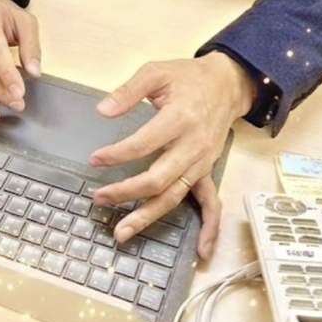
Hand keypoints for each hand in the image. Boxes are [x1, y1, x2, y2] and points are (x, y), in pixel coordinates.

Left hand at [88, 53, 253, 258]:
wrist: (226, 83)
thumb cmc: (188, 77)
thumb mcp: (157, 72)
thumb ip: (129, 91)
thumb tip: (102, 111)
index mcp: (180, 118)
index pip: (143, 144)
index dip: (117, 155)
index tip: (95, 159)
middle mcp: (193, 146)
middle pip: (157, 179)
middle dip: (126, 192)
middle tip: (99, 197)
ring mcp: (202, 162)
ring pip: (174, 196)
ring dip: (148, 216)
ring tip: (122, 231)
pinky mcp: (207, 170)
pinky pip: (212, 202)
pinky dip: (210, 228)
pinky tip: (202, 250)